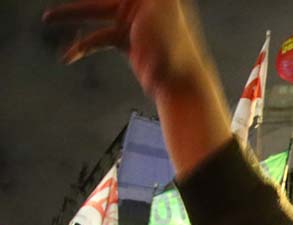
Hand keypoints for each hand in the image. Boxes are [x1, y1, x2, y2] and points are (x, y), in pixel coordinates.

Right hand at [46, 0, 208, 97]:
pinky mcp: (127, 43)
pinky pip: (98, 39)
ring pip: (95, 14)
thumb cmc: (175, 46)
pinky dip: (82, 46)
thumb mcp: (163, 6)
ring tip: (48, 18)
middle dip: (79, 5)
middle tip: (55, 11)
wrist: (179, 83)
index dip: (93, 0)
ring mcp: (133, 24)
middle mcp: (140, 5)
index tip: (91, 0)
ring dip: (71, 16)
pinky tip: (68, 55)